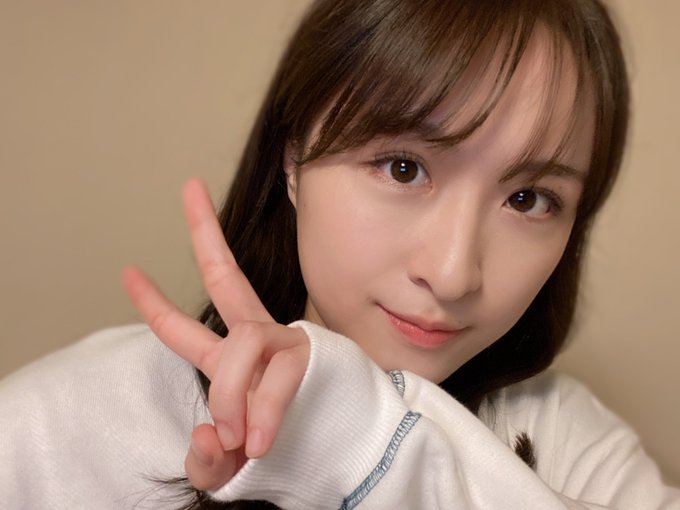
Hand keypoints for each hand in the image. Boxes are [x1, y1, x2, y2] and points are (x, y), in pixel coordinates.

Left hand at [123, 179, 309, 489]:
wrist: (348, 455)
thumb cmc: (291, 453)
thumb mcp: (232, 467)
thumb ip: (207, 460)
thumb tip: (203, 434)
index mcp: (232, 359)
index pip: (187, 327)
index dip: (155, 303)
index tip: (128, 270)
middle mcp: (257, 340)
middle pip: (226, 277)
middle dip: (205, 233)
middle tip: (189, 186)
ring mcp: (285, 343)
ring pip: (241, 343)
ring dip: (231, 392)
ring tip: (237, 437)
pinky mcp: (312, 357)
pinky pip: (277, 375)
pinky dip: (264, 409)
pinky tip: (260, 439)